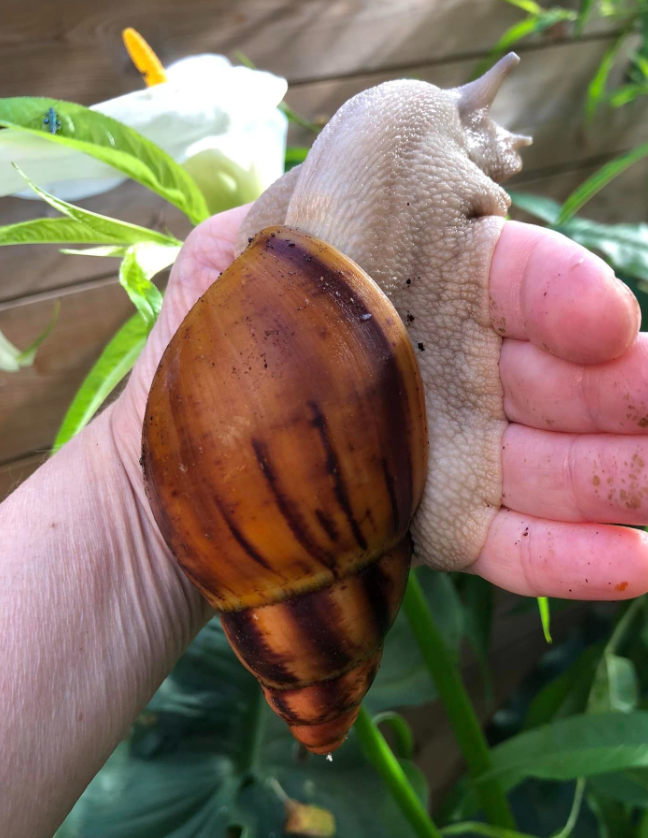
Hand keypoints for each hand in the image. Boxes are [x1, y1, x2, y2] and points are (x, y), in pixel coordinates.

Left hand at [112, 210, 647, 601]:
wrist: (171, 467)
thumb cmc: (207, 349)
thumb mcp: (242, 255)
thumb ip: (316, 200)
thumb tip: (389, 142)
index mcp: (421, 291)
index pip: (515, 280)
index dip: (565, 297)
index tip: (604, 324)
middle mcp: (453, 367)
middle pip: (562, 377)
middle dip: (629, 394)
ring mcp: (454, 450)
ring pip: (558, 464)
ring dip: (625, 477)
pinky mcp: (439, 525)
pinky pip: (515, 543)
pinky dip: (573, 558)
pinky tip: (632, 564)